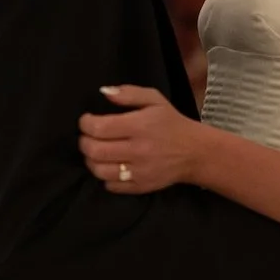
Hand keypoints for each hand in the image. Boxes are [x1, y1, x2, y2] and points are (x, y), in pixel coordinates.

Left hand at [80, 86, 207, 193]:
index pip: (98, 128)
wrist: (195, 153)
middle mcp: (137, 150)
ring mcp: (139, 172)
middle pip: (94, 151)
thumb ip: (129, 93)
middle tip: (87, 137)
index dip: (85, 123)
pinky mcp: (140, 187)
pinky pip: (110, 185)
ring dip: (91, 160)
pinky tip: (110, 165)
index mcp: (139, 126)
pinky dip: (104, 176)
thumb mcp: (155, 100)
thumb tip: (104, 92)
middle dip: (84, 142)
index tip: (87, 120)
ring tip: (96, 152)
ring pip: (99, 170)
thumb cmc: (171, 123)